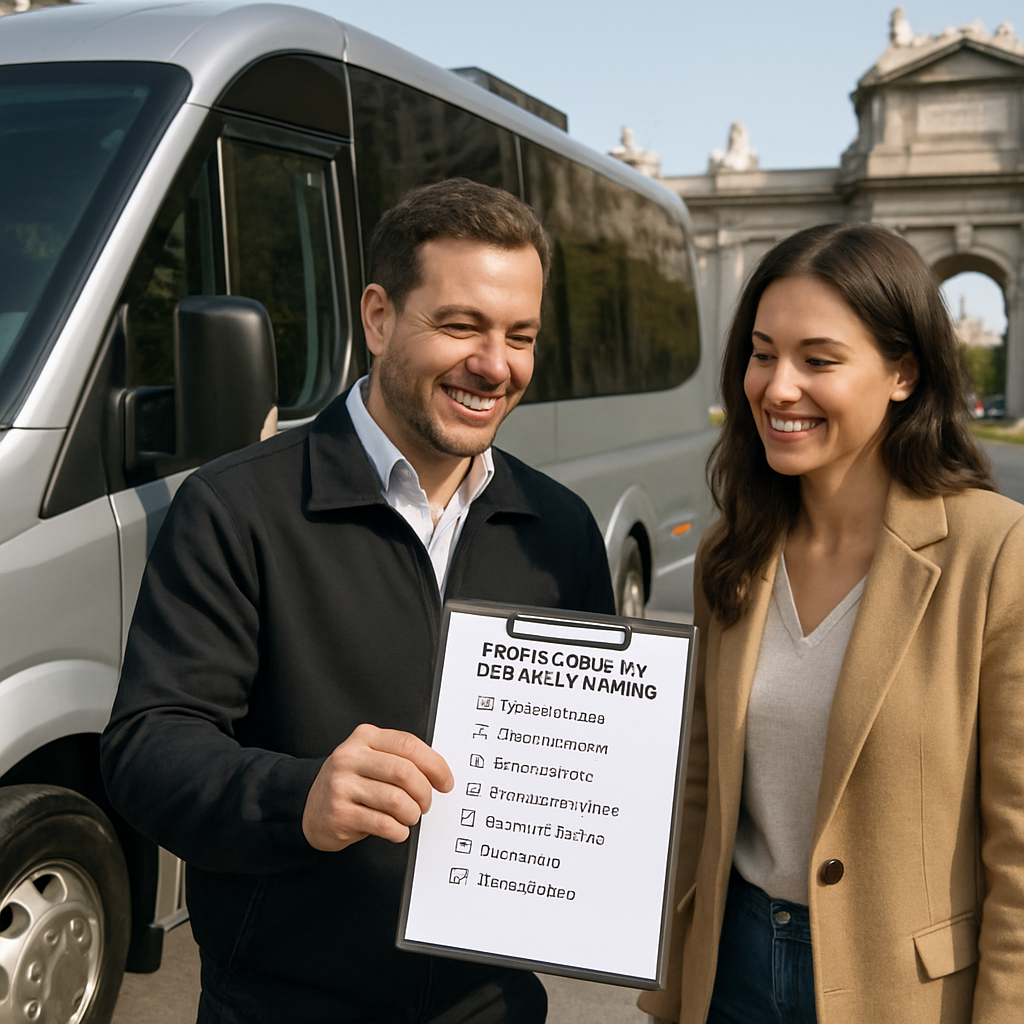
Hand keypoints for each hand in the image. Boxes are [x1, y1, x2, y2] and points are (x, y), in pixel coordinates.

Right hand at [301, 724, 453, 850]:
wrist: (308, 806)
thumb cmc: (349, 782)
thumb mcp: (369, 757)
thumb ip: (399, 757)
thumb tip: (438, 772)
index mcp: (364, 738)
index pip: (408, 745)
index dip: (435, 765)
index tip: (445, 782)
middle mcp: (350, 758)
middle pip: (405, 773)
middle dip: (424, 792)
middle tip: (425, 803)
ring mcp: (342, 786)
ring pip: (397, 801)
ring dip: (412, 814)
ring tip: (409, 816)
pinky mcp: (340, 814)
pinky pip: (383, 824)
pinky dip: (399, 831)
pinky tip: (396, 829)